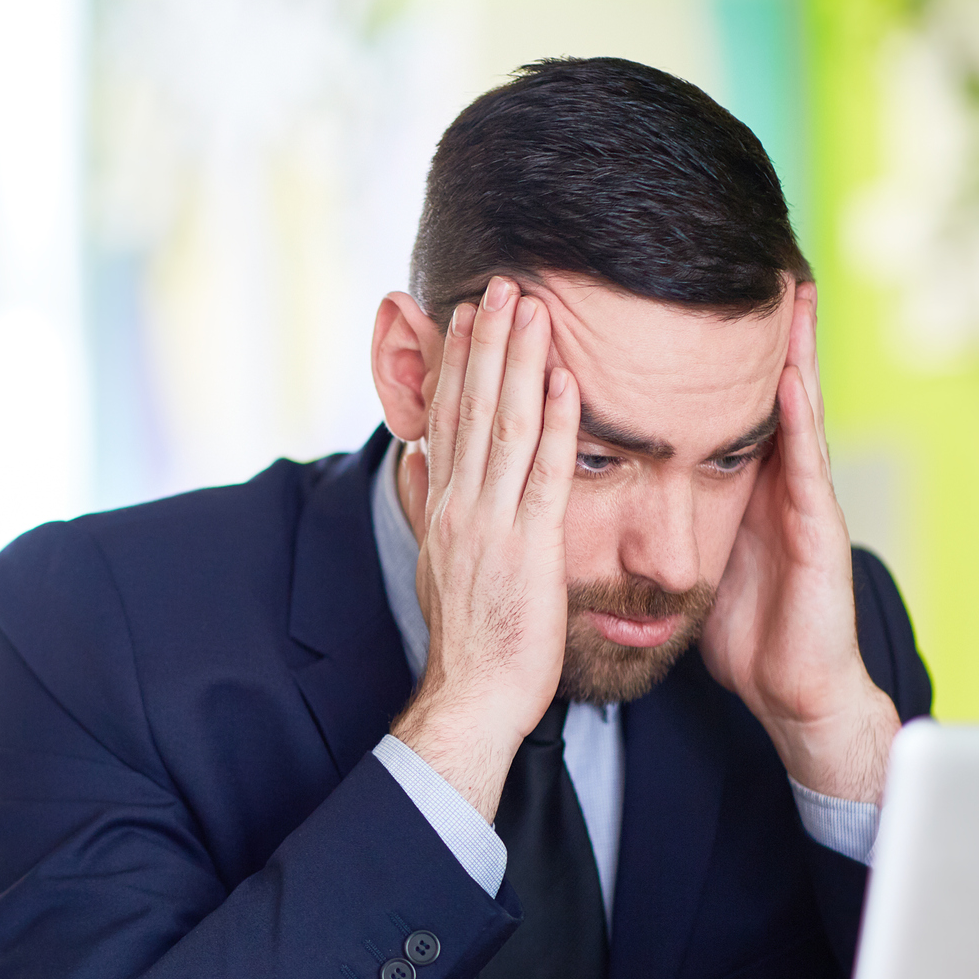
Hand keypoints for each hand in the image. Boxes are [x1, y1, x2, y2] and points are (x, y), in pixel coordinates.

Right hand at [390, 276, 580, 820]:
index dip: (457, 363)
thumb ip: (424, 504)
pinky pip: (545, 475)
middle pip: (471, 409)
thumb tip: (412, 458)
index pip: (447, 420)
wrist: (474, 695)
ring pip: (504, 428)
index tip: (467, 315)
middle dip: (486, 343)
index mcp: (441, 507)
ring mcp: (492, 525)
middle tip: (500, 284)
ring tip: (530, 308)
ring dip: (518, 363)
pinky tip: (566, 381)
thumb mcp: (436, 563)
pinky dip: (555, 425)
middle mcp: (459, 506)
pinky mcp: (529, 549)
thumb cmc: (468, 638)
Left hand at [700, 283, 898, 802]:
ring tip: (787, 289)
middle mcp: (772, 481)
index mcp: (737, 487)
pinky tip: (789, 379)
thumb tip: (616, 497)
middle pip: (763, 390)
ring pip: (793, 410)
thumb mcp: (694, 564)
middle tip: (757, 258)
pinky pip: (804, 464)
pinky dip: (798, 418)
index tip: (675, 300)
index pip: (716, 407)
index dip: (697, 358)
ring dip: (792, 351)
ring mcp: (799, 500)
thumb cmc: (744, 631)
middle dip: (757, 330)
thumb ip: (668, 522)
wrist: (790, 692)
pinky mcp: (816, 529)